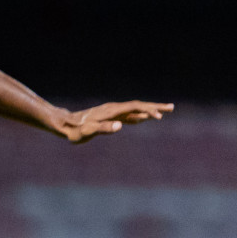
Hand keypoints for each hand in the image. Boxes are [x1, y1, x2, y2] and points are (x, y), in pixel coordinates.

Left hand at [53, 101, 173, 143]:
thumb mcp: (88, 132)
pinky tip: (146, 117)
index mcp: (111, 111)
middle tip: (172, 108)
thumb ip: (103, 128)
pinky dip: (140, 115)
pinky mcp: (110, 117)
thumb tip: (120, 127)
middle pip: (138, 105)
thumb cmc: (75, 130)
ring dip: (150, 109)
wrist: (65, 125)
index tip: (159, 116)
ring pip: (135, 109)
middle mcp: (114, 109)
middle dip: (155, 107)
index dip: (147, 110)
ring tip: (165, 112)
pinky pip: (129, 115)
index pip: (134, 108)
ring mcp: (113, 112)